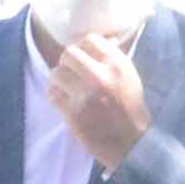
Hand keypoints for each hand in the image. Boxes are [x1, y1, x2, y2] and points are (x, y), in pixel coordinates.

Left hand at [43, 27, 155, 169]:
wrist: (132, 143)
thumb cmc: (130, 109)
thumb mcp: (128, 76)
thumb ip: (111, 58)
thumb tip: (94, 41)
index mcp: (117, 64)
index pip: (90, 40)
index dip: (82, 48)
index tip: (82, 58)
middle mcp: (101, 75)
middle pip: (69, 53)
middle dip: (67, 63)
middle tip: (70, 74)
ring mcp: (85, 94)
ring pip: (56, 73)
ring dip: (58, 81)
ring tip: (65, 89)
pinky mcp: (74, 112)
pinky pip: (53, 95)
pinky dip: (55, 97)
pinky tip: (63, 102)